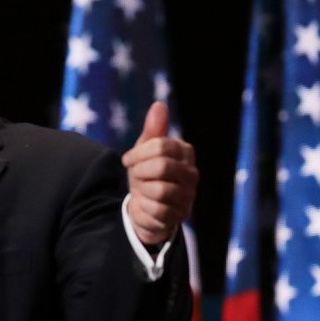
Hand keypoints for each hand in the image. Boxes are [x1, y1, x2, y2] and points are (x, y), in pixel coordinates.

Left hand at [121, 102, 197, 245]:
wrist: (145, 207)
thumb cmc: (146, 174)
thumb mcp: (145, 150)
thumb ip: (153, 130)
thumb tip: (159, 105)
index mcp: (185, 152)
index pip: (161, 146)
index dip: (138, 153)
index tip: (127, 160)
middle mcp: (192, 173)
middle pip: (162, 166)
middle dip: (140, 171)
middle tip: (136, 176)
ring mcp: (189, 195)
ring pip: (160, 189)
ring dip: (142, 189)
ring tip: (142, 189)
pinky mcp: (180, 215)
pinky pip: (157, 209)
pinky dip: (144, 206)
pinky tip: (145, 204)